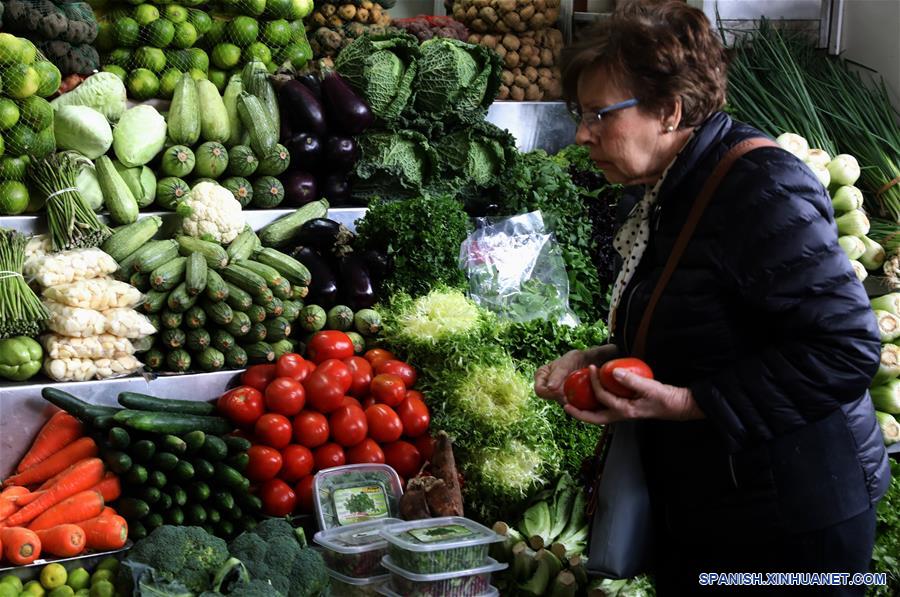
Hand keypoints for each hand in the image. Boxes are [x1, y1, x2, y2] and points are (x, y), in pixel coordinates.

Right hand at [534, 345, 617, 404]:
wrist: (587, 362)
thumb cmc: (574, 359)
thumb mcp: (565, 364)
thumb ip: (557, 375)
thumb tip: (550, 388)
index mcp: (541, 376)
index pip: (540, 390)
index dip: (549, 394)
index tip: (561, 392)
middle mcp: (546, 385)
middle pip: (549, 398)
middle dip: (560, 398)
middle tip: (571, 396)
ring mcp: (556, 392)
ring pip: (559, 401)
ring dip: (568, 401)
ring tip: (578, 396)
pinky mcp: (565, 396)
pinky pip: (568, 403)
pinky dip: (574, 402)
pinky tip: (581, 399)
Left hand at [564, 365, 704, 423]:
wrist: (679, 406)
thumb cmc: (666, 398)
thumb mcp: (650, 388)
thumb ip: (632, 380)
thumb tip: (613, 371)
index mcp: (625, 411)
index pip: (603, 397)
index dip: (595, 383)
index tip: (592, 368)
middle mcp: (621, 415)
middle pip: (594, 418)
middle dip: (579, 413)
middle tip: (565, 405)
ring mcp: (623, 413)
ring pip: (599, 415)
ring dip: (586, 410)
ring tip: (574, 402)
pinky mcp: (626, 409)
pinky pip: (607, 408)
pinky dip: (597, 404)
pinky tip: (594, 394)